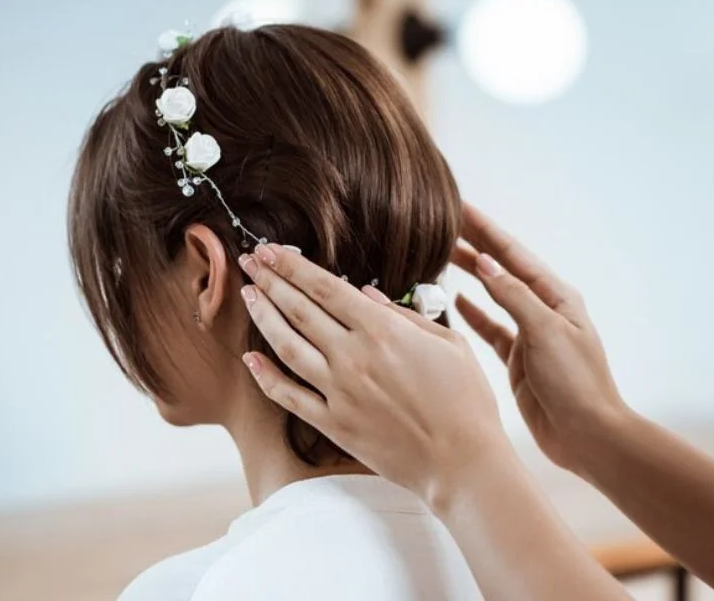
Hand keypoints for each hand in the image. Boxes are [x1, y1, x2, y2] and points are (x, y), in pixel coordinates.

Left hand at [236, 243, 511, 505]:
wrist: (462, 461)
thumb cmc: (466, 400)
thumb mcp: (449, 343)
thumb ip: (405, 315)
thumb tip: (368, 294)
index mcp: (383, 330)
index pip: (326, 287)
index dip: (292, 266)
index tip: (270, 251)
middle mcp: (353, 356)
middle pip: (300, 309)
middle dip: (271, 281)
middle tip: (249, 262)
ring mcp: (339, 391)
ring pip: (286, 346)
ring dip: (263, 317)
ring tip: (247, 296)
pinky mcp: (334, 424)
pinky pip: (289, 396)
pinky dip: (265, 376)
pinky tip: (250, 358)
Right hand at [451, 203, 624, 474]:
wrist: (587, 436)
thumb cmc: (575, 382)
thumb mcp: (545, 332)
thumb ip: (513, 296)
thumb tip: (485, 263)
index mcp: (556, 297)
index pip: (514, 254)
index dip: (486, 230)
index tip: (460, 207)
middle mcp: (543, 311)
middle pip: (502, 269)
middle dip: (475, 245)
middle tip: (442, 224)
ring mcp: (530, 335)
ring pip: (494, 297)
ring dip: (471, 275)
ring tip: (442, 255)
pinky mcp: (519, 360)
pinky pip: (491, 329)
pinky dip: (473, 314)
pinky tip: (455, 302)